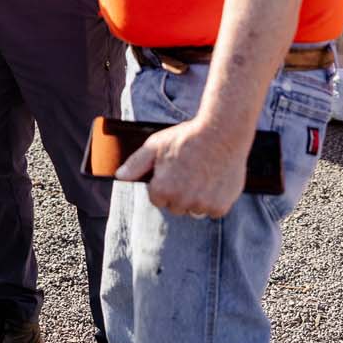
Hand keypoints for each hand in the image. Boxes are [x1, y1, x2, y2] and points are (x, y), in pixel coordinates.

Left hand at [116, 120, 245, 218]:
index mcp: (162, 190)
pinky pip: (213, 211)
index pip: (157, 199)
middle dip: (179, 193)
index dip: (163, 184)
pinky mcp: (220, 206)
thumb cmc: (186, 137)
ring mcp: (201, 205)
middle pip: (176, 207)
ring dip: (197, 198)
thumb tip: (120, 177)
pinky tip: (214, 180)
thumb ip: (135, 164)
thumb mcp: (155, 145)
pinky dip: (215, 200)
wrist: (222, 132)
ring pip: (195, 209)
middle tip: (188, 171)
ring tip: (202, 174)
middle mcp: (181, 202)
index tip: (173, 171)